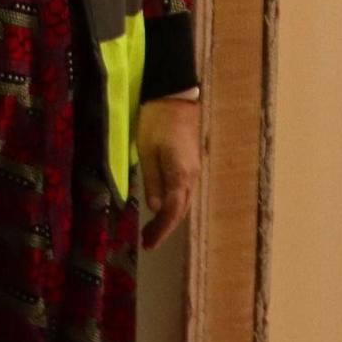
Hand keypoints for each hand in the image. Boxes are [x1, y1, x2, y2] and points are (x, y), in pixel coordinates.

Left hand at [137, 96, 202, 246]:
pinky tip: (162, 207)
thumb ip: (152, 180)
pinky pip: (183, 191)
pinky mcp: (191, 163)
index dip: (161, 229)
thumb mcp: (147, 151)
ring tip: (152, 230)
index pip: (172, 211)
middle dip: (165, 228)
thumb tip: (155, 207)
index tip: (149, 244)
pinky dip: (173, 204)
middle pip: (180, 210)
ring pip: (183, 201)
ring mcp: (194, 169)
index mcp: (180, 174)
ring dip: (169, 218)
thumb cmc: (157, 121)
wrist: (175, 97)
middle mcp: (192, 176)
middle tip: (147, 242)